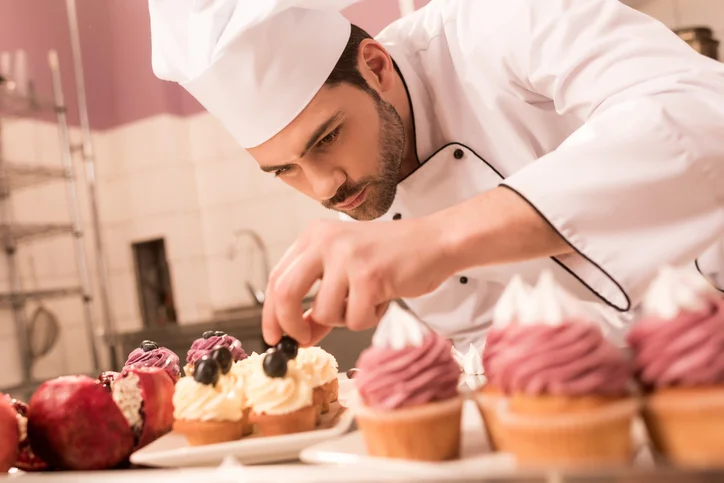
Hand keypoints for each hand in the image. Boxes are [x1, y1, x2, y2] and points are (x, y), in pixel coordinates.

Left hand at [262, 216, 454, 345]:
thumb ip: (320, 298)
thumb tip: (300, 334)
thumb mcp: (347, 270)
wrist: (435, 242)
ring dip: (345, 320)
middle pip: (284, 293)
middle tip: (301, 340)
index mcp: (314, 236)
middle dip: (290, 325)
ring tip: (366, 302)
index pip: (276, 278)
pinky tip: (382, 299)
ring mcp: (347, 257)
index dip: (271, 313)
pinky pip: (355, 319)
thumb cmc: (392, 257)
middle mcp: (325, 241)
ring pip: (324, 312)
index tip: (274, 336)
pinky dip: (369, 318)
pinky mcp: (369, 275)